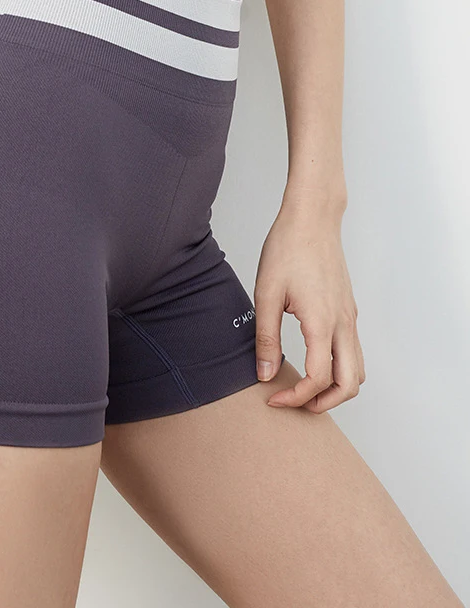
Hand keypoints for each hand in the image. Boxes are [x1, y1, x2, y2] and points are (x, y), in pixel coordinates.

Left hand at [253, 200, 364, 412]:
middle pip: (350, 383)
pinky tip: (312, 360)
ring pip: (358, 369)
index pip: (319, 379)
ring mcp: (350, 316)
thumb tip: (265, 374)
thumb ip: (266, 338)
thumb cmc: (287, 249)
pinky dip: (339, 367)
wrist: (312, 219)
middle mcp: (343, 323)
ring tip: (305, 389)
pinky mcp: (348, 309)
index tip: (272, 398)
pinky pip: (354, 350)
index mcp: (322, 322)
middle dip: (325, 403)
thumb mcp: (266, 294)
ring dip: (336, 388)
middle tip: (294, 403)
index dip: (296, 397)